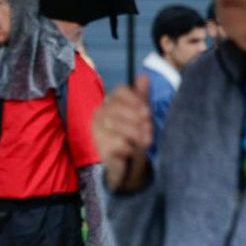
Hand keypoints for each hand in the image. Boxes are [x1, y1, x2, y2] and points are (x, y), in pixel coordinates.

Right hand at [93, 75, 153, 191]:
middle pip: (120, 108)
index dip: (135, 100)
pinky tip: (131, 152)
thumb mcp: (141, 118)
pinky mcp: (97, 147)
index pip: (120, 91)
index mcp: (110, 103)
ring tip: (145, 141)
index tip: (147, 111)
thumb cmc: (134, 140)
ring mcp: (96, 130)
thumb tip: (143, 76)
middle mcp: (99, 114)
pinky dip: (129, 148)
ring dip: (136, 134)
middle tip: (149, 129)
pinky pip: (117, 142)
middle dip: (138, 120)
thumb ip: (142, 98)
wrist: (126, 169)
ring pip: (118, 125)